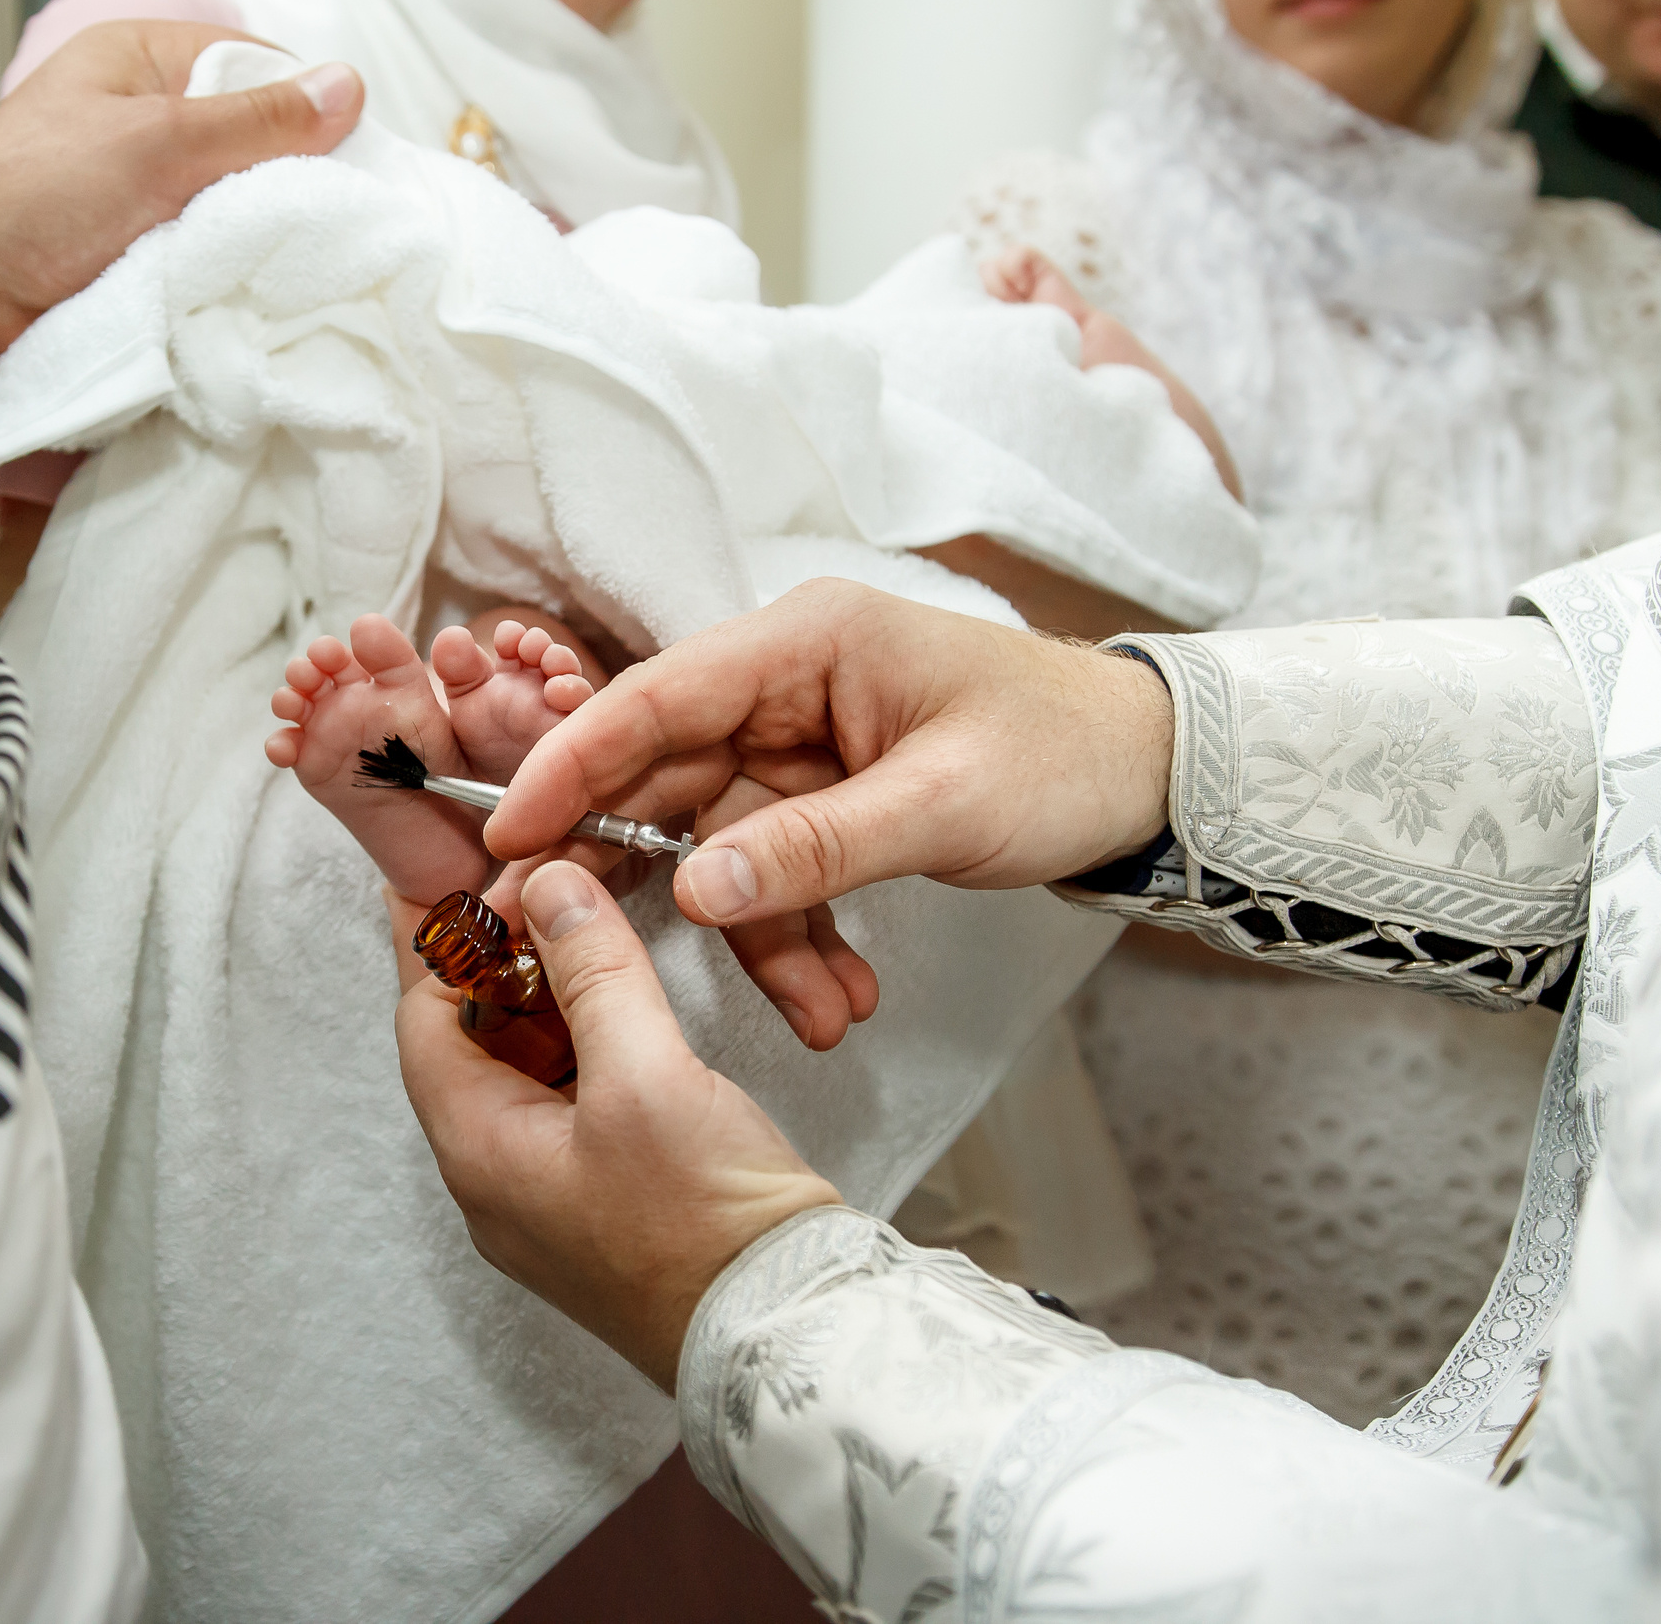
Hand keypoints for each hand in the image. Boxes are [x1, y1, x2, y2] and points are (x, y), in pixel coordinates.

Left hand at [0, 20, 362, 368]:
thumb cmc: (31, 198)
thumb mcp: (156, 142)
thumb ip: (254, 121)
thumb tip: (348, 87)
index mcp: (138, 63)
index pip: (251, 67)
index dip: (303, 108)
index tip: (353, 158)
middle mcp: (140, 123)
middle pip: (247, 145)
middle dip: (286, 183)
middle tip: (335, 222)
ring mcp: (137, 198)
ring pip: (231, 211)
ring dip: (258, 242)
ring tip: (304, 268)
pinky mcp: (134, 264)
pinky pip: (205, 263)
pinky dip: (229, 281)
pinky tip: (260, 299)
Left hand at [392, 864, 841, 1390]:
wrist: (790, 1332)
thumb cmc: (708, 1231)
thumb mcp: (646, 1078)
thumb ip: (595, 972)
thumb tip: (551, 889)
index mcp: (480, 1155)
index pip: (425, 1023)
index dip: (452, 945)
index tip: (490, 883)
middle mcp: (501, 1183)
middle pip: (472, 1047)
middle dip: (508, 967)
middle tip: (550, 900)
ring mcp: (555, 1200)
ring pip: (527, 1075)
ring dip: (555, 1006)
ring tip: (595, 940)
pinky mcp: (611, 1205)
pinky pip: (574, 1108)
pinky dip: (592, 1049)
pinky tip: (630, 1012)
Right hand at [486, 580, 1175, 934]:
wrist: (1154, 773)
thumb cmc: (1064, 752)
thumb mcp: (942, 804)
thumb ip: (814, 848)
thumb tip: (693, 892)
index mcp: (803, 644)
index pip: (653, 700)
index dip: (570, 768)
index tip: (506, 839)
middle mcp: (784, 686)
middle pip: (668, 782)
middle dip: (640, 881)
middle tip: (563, 955)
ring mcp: (802, 745)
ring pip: (725, 849)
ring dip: (761, 940)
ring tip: (820, 1015)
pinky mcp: (825, 798)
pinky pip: (778, 874)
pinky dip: (802, 938)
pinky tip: (840, 997)